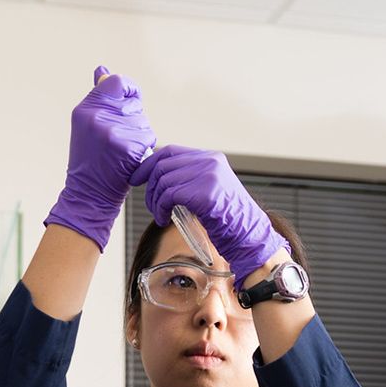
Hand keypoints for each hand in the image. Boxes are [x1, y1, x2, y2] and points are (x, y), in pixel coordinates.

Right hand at [44, 69, 155, 249]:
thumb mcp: (88, 125)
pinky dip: (143, 149)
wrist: (88, 194)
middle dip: (134, 119)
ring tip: (121, 151)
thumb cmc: (91, 159)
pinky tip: (128, 159)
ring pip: (143, 122)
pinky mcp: (127, 147)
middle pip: (134, 104)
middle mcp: (96, 117)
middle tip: (117, 139)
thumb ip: (99, 98)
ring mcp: (111, 132)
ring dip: (140, 135)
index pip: (117, 82)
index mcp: (85, 109)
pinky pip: (148, 138)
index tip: (131, 100)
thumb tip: (102, 70)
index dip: (129, 90)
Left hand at [137, 146, 286, 280]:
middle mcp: (210, 162)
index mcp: (211, 157)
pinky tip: (163, 218)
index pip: (170, 152)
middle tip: (150, 203)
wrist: (248, 234)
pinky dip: (160, 208)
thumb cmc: (228, 218)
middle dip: (150, 186)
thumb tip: (158, 177)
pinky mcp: (205, 193)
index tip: (137, 177)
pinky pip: (169, 195)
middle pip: (163, 165)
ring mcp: (208, 175)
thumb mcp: (209, 189)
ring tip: (159, 213)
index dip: (149, 164)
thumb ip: (189, 178)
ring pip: (164, 180)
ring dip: (155, 200)